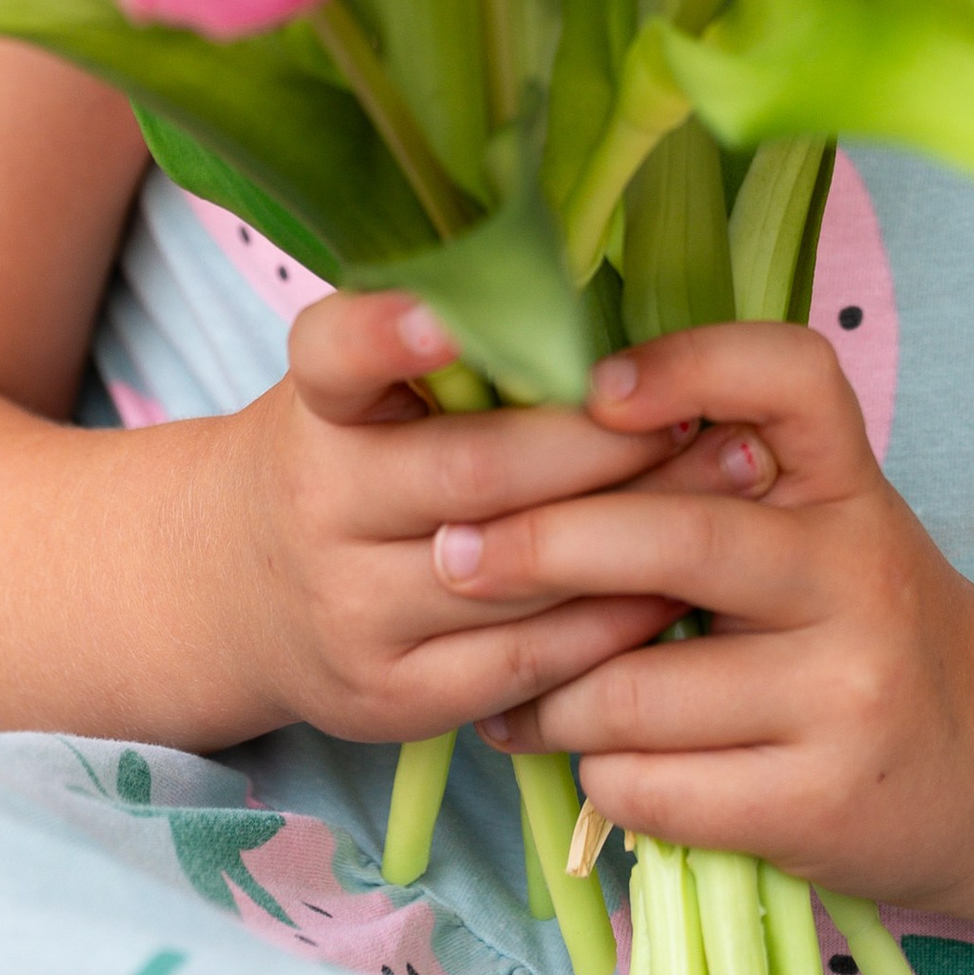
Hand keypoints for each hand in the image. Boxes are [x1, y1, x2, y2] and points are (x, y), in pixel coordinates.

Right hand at [223, 292, 768, 743]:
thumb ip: (454, 341)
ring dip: (638, 529)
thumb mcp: (366, 386)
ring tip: (734, 486)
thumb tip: (599, 276)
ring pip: (515, 572)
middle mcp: (321, 507)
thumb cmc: (351, 455)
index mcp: (316, 407)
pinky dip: (610, 623)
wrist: (238, 594)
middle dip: (605, 442)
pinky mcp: (390, 698)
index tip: (449, 315)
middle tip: (709, 411)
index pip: (333, 357)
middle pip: (474, 473)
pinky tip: (679, 585)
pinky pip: (525, 662)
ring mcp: (351, 611)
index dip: (385, 334)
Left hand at [470, 322, 973, 902]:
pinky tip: (590, 762)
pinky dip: (599, 776)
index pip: (787, 377)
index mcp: (852, 485)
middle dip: (540, 547)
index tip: (590, 392)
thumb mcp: (831, 523)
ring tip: (518, 695)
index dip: (686, 363)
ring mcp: (844, 693)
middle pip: (676, 538)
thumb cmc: (871, 624)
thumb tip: (539, 440)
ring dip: (552, 698)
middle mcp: (858, 574)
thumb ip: (724, 479)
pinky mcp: (819, 802)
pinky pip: (654, 788)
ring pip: (636, 689)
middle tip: (452, 556)